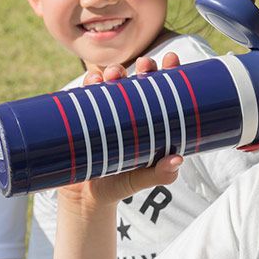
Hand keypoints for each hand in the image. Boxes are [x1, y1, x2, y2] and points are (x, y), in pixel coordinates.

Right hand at [57, 53, 184, 210]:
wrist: (84, 198)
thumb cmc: (120, 185)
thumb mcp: (141, 179)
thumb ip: (160, 174)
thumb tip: (176, 160)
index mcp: (148, 121)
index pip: (162, 92)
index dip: (168, 73)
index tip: (172, 60)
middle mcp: (127, 111)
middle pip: (138, 81)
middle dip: (143, 68)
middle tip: (146, 65)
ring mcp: (104, 112)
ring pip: (111, 83)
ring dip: (114, 72)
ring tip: (115, 74)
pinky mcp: (82, 116)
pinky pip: (85, 95)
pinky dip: (89, 85)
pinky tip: (93, 81)